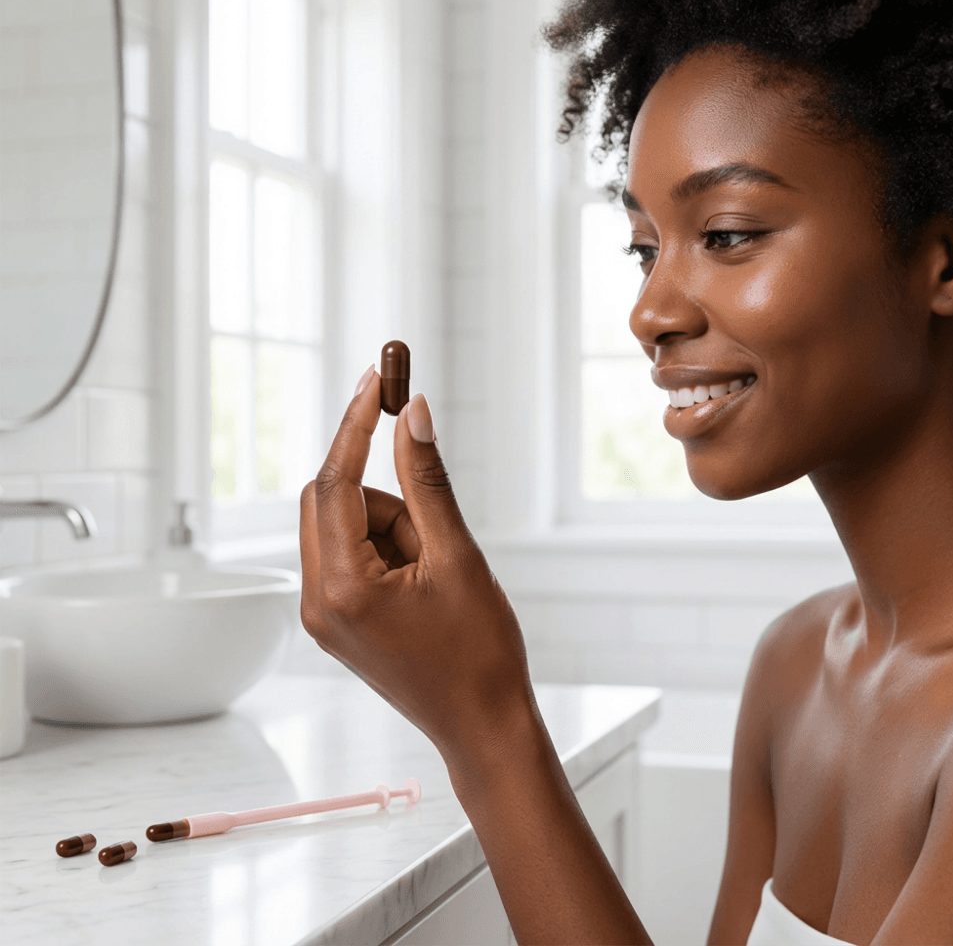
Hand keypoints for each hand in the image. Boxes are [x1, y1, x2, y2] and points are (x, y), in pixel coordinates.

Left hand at [299, 365, 536, 769]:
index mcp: (343, 588)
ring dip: (392, 526)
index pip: (335, 483)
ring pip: (344, 526)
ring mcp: (322, 613)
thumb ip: (427, 481)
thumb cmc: (480, 651)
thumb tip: (411, 415)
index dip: (356, 425)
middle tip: (433, 523)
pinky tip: (423, 582)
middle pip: (331, 501)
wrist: (482, 724)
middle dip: (385, 496)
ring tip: (437, 572)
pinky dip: (386, 547)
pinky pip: (349, 554)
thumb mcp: (458, 556)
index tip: (377, 379)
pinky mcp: (335, 618)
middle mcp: (317, 601)